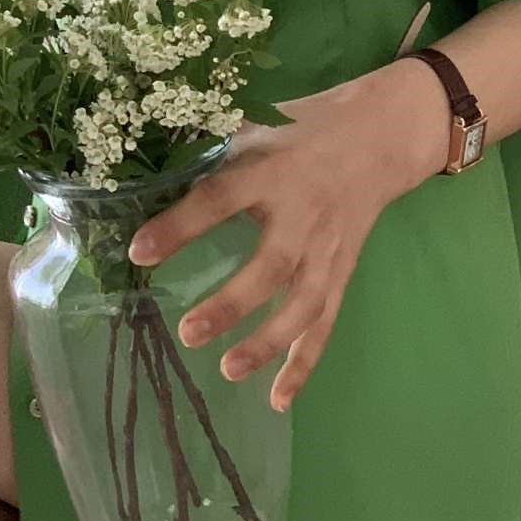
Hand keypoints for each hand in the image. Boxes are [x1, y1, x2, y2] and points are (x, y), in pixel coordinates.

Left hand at [127, 55, 449, 410]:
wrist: (381, 136)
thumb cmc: (304, 128)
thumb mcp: (259, 122)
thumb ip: (209, 145)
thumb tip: (139, 160)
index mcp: (273, 171)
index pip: (220, 199)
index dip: (180, 226)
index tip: (139, 252)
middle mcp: (304, 215)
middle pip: (272, 266)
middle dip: (233, 303)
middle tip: (189, 333)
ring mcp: (327, 250)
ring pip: (303, 305)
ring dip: (269, 342)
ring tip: (229, 370)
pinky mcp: (341, 273)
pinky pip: (324, 323)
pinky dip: (304, 363)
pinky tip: (278, 398)